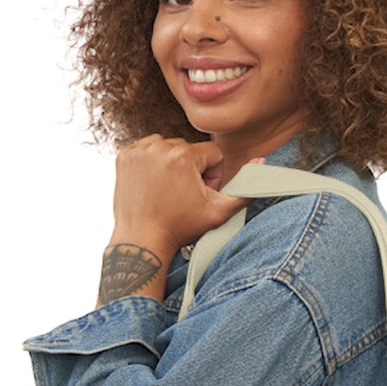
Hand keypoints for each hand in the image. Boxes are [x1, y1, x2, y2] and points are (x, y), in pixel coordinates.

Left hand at [110, 135, 244, 258]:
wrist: (142, 239)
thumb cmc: (179, 228)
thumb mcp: (219, 212)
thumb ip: (245, 188)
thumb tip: (261, 162)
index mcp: (183, 156)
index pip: (212, 154)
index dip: (211, 176)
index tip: (198, 194)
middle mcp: (159, 147)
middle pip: (190, 148)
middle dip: (192, 169)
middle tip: (182, 195)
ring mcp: (139, 150)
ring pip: (168, 146)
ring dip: (172, 163)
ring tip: (167, 189)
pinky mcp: (124, 155)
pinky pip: (148, 149)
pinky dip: (152, 162)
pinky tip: (153, 184)